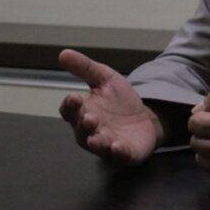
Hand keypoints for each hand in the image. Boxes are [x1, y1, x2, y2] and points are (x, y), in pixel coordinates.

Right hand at [58, 49, 161, 164]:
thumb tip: (63, 53)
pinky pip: (119, 156)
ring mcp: (107, 144)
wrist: (146, 116)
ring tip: (97, 136)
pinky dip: (117, 152)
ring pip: (98, 146)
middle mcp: (90, 132)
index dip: (70, 105)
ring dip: (97, 142)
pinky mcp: (124, 154)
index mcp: (82, 112)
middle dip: (84, 125)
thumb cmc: (119, 100)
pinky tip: (117, 147)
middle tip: (89, 117)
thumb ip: (85, 68)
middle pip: (81, 131)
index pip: (70, 111)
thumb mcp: (105, 79)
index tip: (74, 97)